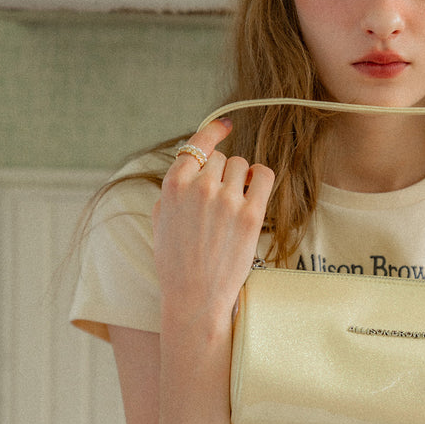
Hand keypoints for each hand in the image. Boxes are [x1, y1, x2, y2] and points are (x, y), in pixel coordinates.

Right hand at [152, 118, 274, 325]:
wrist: (194, 297)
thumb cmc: (176, 263)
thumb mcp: (160, 221)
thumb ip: (173, 191)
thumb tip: (189, 168)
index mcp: (173, 185)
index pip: (197, 144)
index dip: (212, 132)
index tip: (224, 126)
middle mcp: (200, 187)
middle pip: (221, 158)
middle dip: (223, 172)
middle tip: (221, 197)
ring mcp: (226, 199)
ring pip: (241, 165)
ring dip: (241, 178)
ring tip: (235, 202)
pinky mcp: (250, 214)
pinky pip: (263, 176)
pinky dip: (261, 178)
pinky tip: (255, 190)